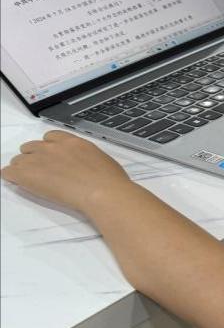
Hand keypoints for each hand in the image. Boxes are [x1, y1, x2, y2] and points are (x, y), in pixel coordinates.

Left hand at [1, 130, 131, 212]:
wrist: (102, 191)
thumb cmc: (110, 179)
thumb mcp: (102, 159)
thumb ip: (86, 158)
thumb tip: (87, 165)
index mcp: (72, 141)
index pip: (50, 136)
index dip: (49, 148)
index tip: (53, 158)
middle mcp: (53, 147)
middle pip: (31, 147)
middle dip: (34, 158)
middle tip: (43, 173)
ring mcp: (39, 159)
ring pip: (18, 160)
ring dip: (23, 169)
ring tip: (33, 182)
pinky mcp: (27, 174)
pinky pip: (7, 172)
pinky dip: (12, 178)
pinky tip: (21, 185)